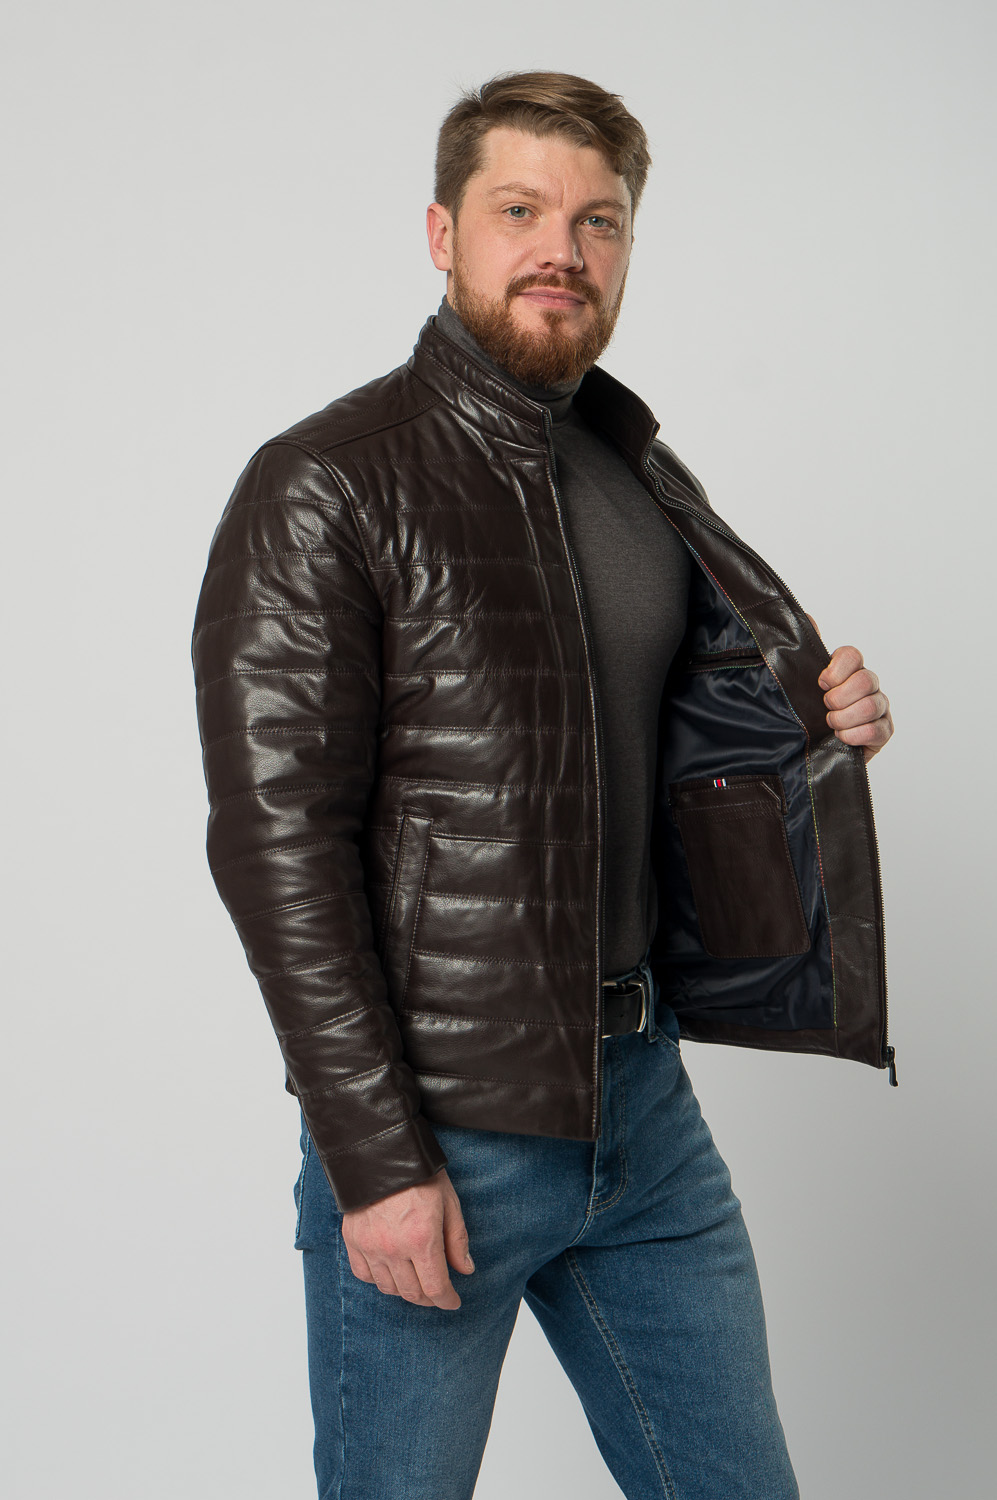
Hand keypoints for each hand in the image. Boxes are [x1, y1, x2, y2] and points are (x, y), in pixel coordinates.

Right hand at [340, 1168, 473, 1309]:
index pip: (435, 1288)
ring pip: (389, 1288)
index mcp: (421, 1239)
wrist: (380, 1152)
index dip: (447, 1300)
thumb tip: (466, 1270)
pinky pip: (365, 1275)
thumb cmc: (420, 1174)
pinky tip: (391, 1270)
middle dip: (429, 1298)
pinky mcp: (353, 1240)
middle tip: (438, 1293)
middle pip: (413, 1293)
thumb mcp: (448, 1202)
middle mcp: (394, 1248)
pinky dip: (379, 1279)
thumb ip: (457, 1239)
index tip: (453, 1301)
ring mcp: (370, 1246)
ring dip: (406, 1290)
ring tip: (416, 1280)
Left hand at [805, 615, 893, 762]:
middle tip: (825, 707)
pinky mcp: (883, 731)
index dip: (837, 669)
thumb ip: (803, 652)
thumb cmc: (807, 715)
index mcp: (847, 671)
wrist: (810, 751)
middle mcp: (867, 686)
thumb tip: (808, 618)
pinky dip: (855, 735)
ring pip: (871, 705)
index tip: (821, 682)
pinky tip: (842, 737)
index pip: (852, 655)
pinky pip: (877, 729)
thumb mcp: (798, 685)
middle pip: (866, 679)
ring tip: (831, 725)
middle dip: (840, 697)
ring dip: (845, 718)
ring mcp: (878, 708)